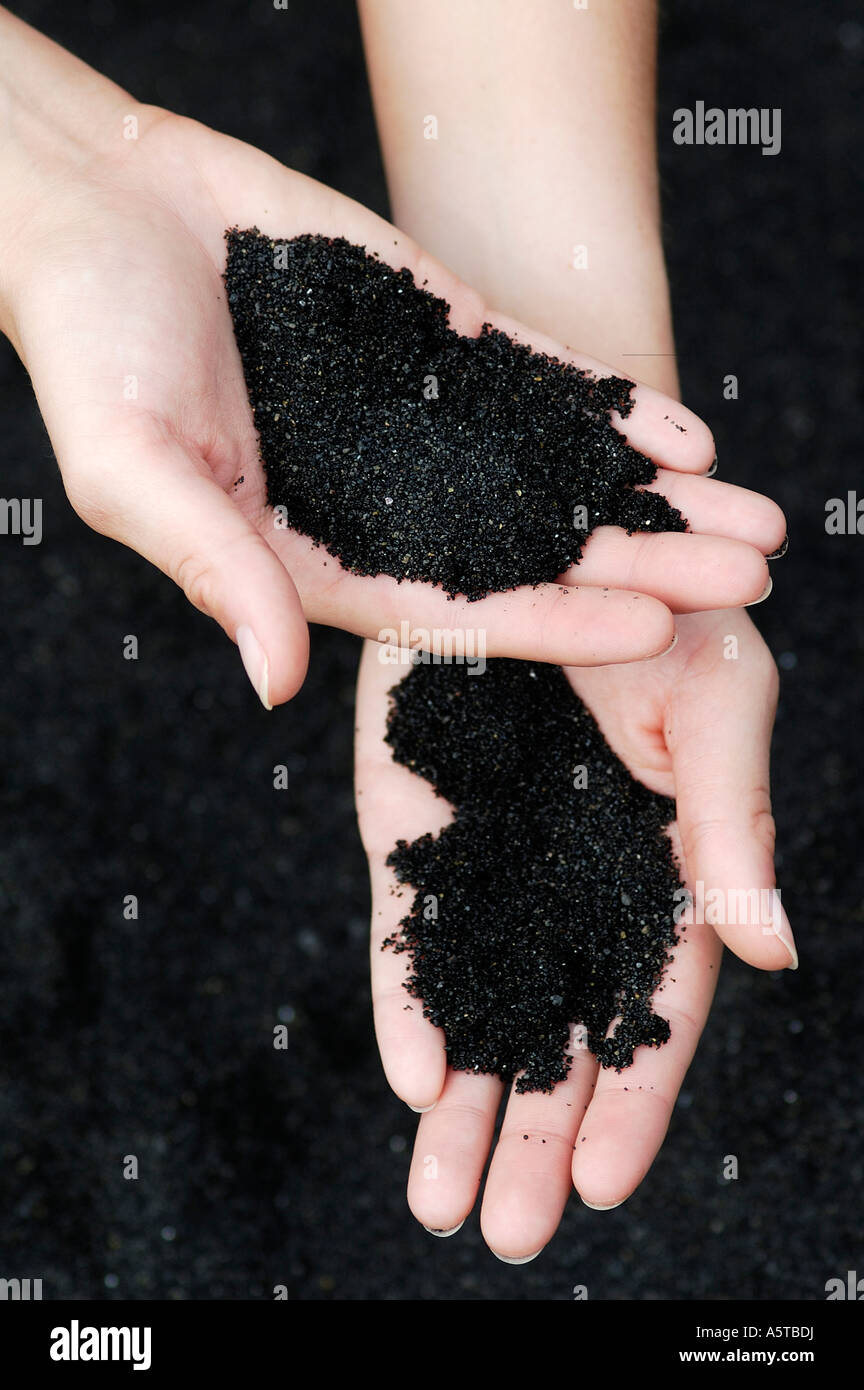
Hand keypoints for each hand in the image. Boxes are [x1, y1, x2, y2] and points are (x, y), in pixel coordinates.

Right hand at [0, 30, 784, 702]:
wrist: (102, 205)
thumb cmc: (91, 344)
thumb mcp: (133, 466)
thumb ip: (216, 568)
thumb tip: (274, 682)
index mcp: (316, 555)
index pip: (455, 609)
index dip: (552, 624)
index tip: (649, 634)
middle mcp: (385, 500)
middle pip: (534, 553)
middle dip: (642, 569)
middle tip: (748, 582)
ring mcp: (420, 421)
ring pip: (555, 474)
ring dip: (653, 502)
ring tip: (755, 520)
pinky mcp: (437, 340)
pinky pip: (537, 382)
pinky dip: (608, 409)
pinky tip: (683, 437)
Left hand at [355, 606, 792, 1258]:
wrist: (545, 528)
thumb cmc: (667, 605)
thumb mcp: (720, 704)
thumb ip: (733, 828)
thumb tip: (776, 955)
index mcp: (663, 866)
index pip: (651, 1009)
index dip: (632, 1098)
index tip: (601, 1185)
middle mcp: (573, 882)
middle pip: (558, 1031)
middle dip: (537, 1134)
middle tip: (509, 1235)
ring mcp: (492, 855)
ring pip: (478, 1000)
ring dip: (462, 1104)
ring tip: (440, 1202)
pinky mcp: (417, 818)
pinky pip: (409, 923)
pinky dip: (407, 998)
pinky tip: (409, 1076)